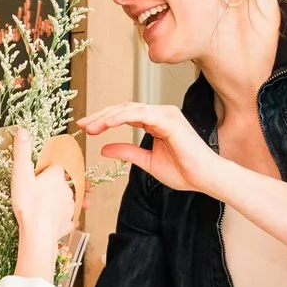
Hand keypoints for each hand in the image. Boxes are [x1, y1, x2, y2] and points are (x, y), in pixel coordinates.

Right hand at [7, 131, 75, 280]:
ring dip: (56, 201)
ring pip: (64, 199)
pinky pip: (66, 217)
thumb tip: (23, 130)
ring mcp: (70, 206)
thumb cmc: (29, 204)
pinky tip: (50, 220)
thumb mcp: (21, 174)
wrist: (38, 234)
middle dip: (50, 185)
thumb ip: (23, 152)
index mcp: (57, 175)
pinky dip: (59, 218)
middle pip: (60, 182)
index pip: (55, 166)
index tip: (36, 175)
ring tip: (42, 206)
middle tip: (36, 192)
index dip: (45, 170)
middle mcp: (67, 188)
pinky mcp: (69, 222)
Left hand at [78, 102, 228, 196]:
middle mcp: (161, 114)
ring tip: (91, 126)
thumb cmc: (184, 171)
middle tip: (82, 124)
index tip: (86, 128)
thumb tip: (104, 149)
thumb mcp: (147, 162)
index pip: (125, 114)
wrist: (205, 179)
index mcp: (156, 122)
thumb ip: (127, 153)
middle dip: (101, 115)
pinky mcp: (169, 120)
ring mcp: (166, 114)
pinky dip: (121, 117)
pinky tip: (106, 124)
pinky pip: (140, 114)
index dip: (104, 119)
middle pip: (124, 108)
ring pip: (130, 108)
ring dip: (108, 116)